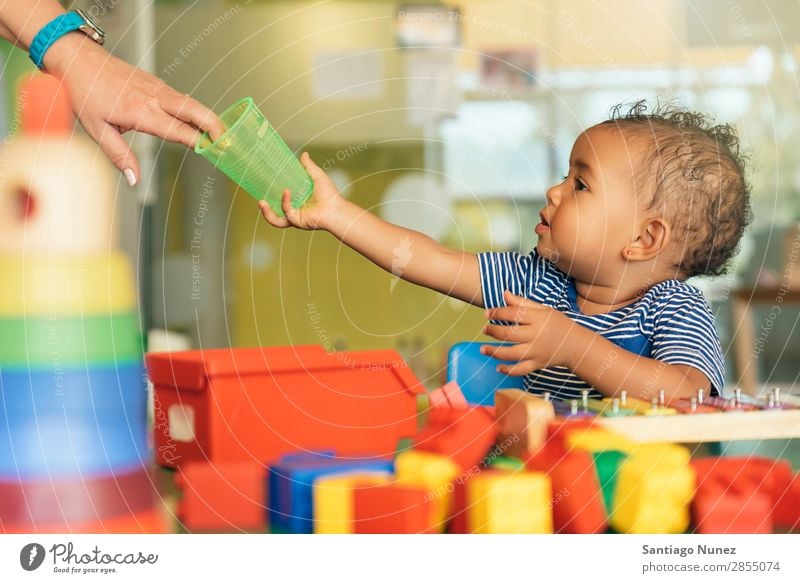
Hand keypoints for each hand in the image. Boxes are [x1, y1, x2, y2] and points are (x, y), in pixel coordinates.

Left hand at [47, 36, 224, 185]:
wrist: (79, 60)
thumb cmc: (85, 92)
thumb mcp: (96, 130)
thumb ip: (119, 156)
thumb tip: (135, 180)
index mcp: (141, 112)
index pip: (179, 131)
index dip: (199, 142)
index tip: (215, 152)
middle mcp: (154, 97)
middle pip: (194, 111)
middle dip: (215, 126)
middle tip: (229, 141)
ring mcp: (157, 88)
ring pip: (191, 103)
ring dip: (208, 118)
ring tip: (221, 136)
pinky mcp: (156, 83)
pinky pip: (180, 98)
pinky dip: (194, 110)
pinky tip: (198, 121)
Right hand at [259, 152, 343, 230]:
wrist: (335, 206)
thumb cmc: (329, 193)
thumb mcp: (316, 175)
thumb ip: (308, 166)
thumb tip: (304, 154)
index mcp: (298, 202)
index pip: (281, 200)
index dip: (272, 195)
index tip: (264, 186)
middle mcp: (295, 211)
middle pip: (275, 213)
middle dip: (265, 210)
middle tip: (259, 200)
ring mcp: (296, 217)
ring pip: (276, 220)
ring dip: (267, 213)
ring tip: (261, 203)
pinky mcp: (297, 221)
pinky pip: (286, 212)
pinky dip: (284, 202)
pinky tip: (286, 191)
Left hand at [481, 290, 577, 374]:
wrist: (576, 346)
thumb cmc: (558, 324)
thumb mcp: (543, 310)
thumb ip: (523, 303)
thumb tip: (504, 294)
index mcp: (538, 319)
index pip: (514, 313)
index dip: (497, 313)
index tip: (487, 314)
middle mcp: (536, 335)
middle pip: (510, 334)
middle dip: (493, 331)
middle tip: (485, 329)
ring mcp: (536, 351)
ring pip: (512, 353)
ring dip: (494, 352)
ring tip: (483, 349)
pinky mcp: (537, 364)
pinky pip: (520, 369)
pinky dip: (508, 370)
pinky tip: (498, 367)